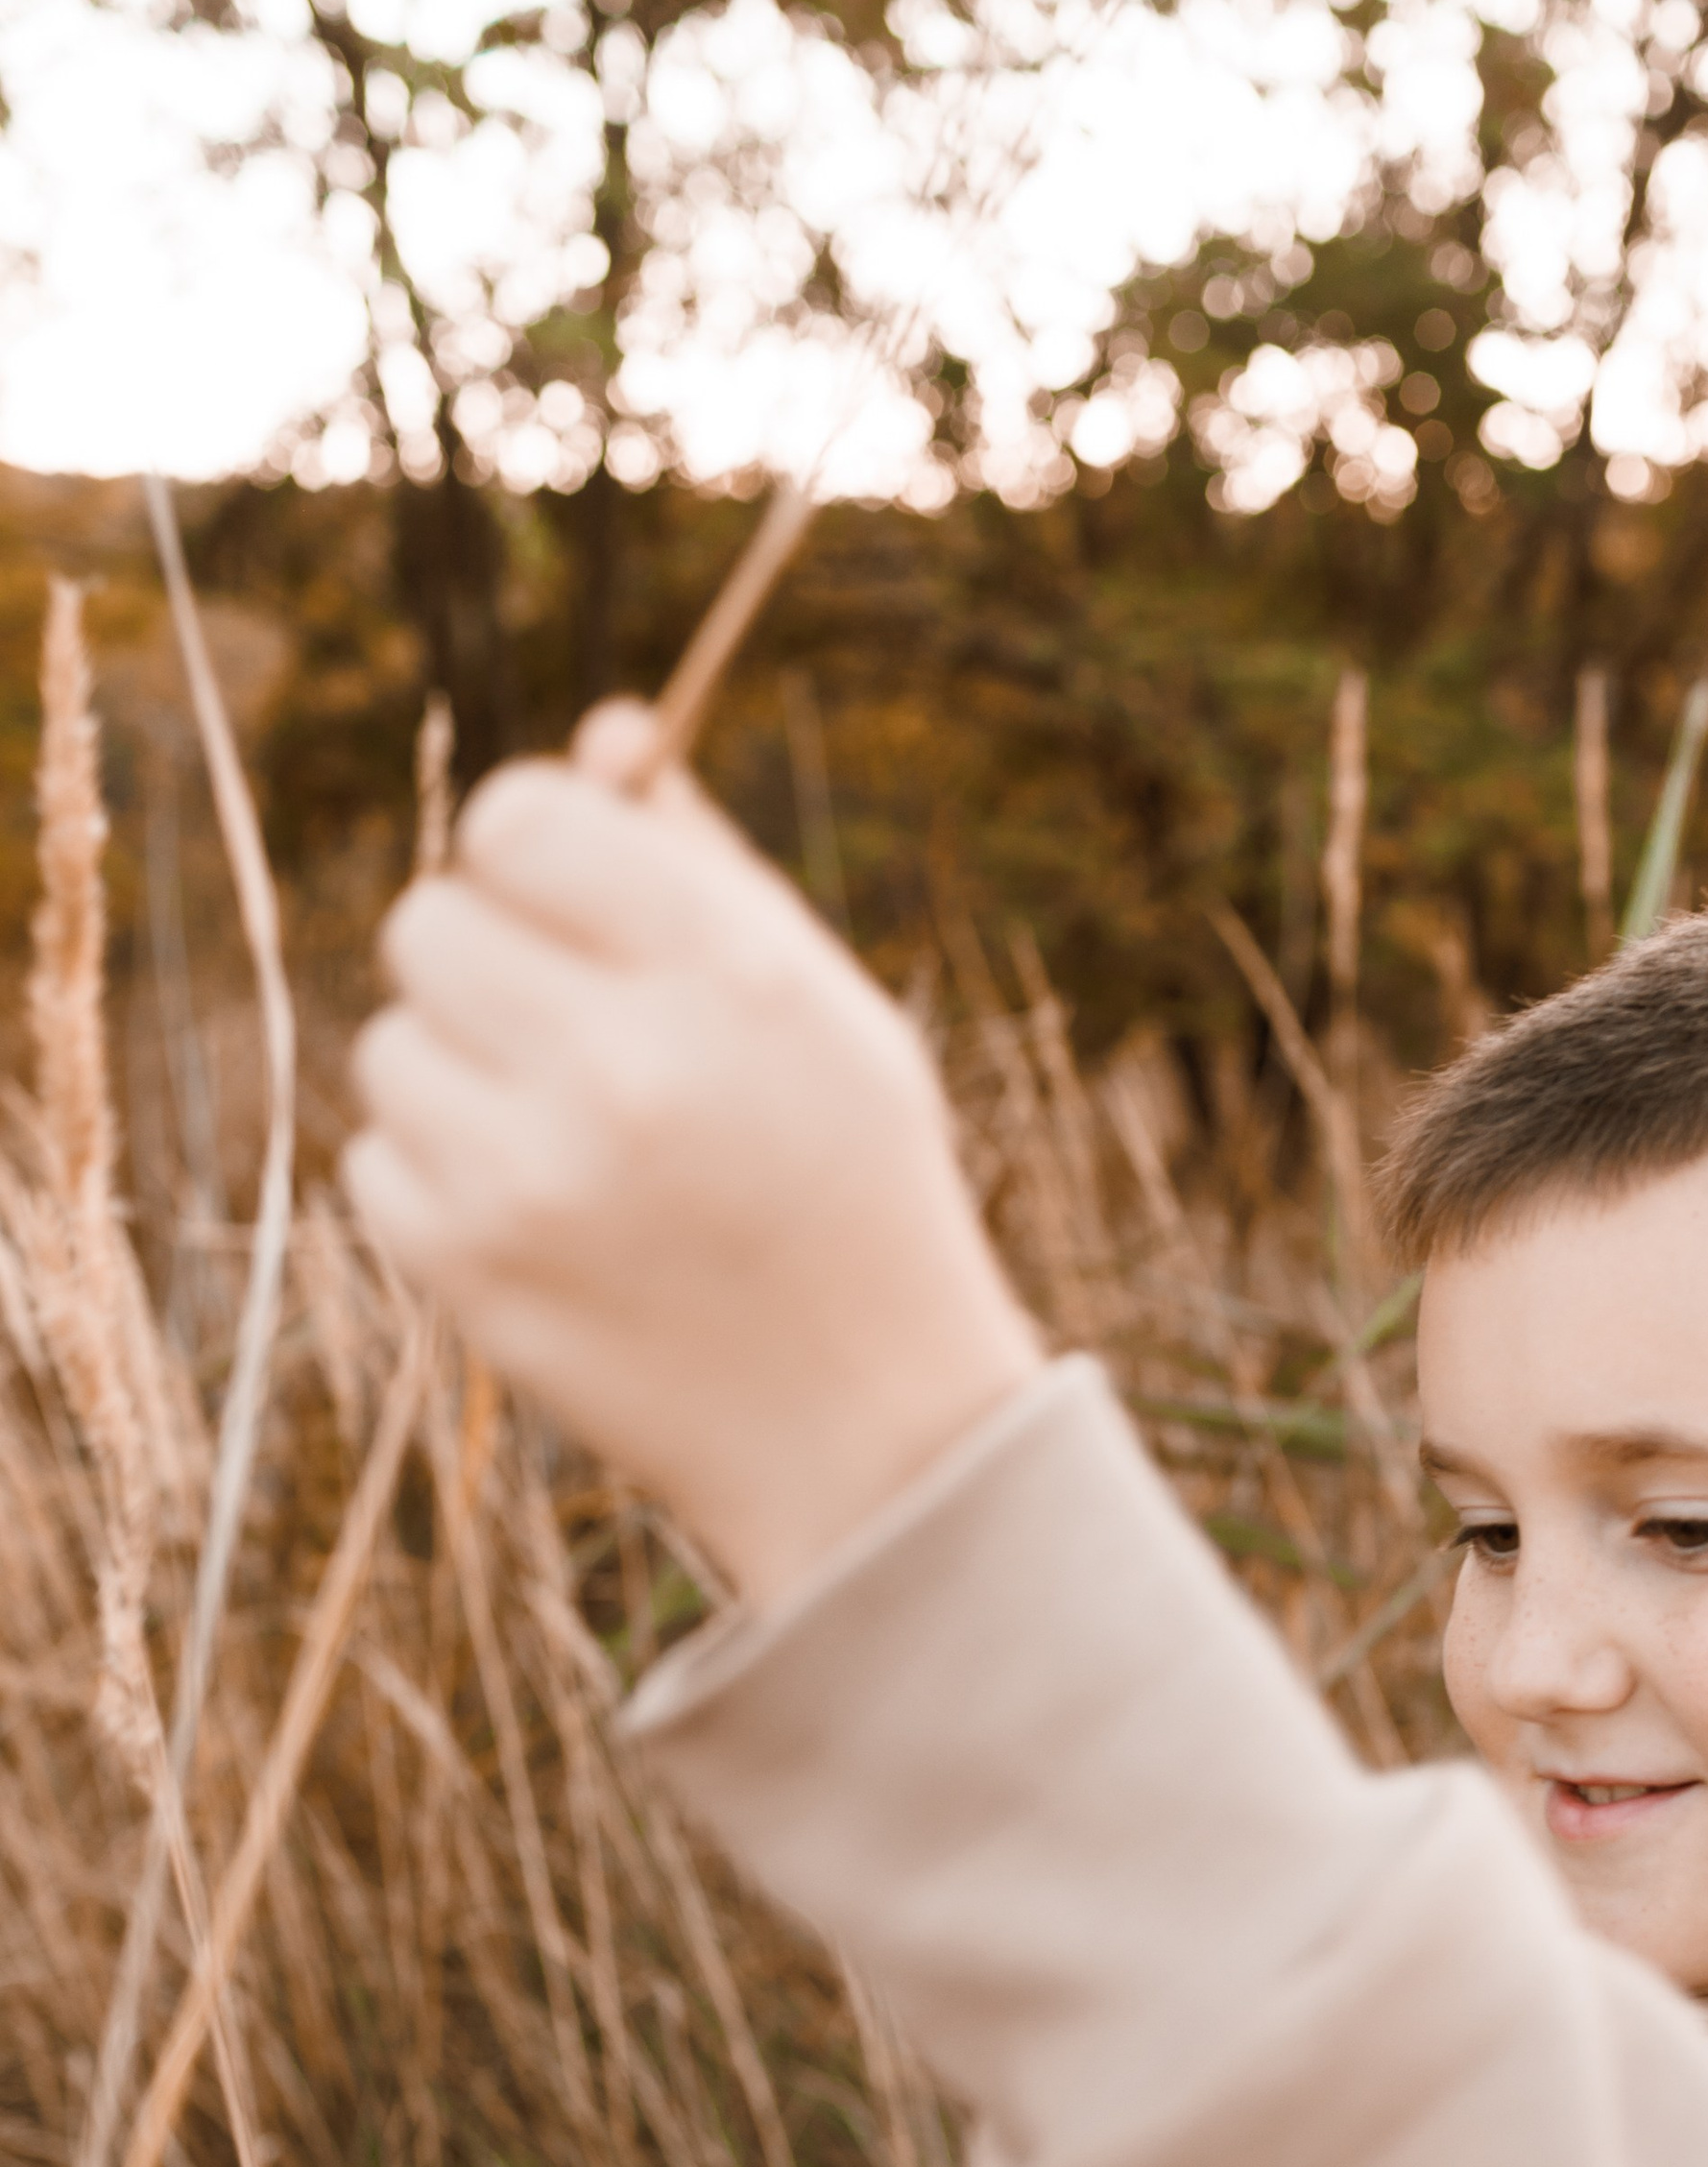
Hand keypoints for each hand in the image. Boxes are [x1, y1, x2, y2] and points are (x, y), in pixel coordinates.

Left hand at [344, 702, 1043, 1606]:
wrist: (873, 1434)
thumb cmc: (855, 1192)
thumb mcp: (829, 1010)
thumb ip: (707, 866)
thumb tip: (602, 733)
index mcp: (724, 971)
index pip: (515, 819)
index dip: (529, 852)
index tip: (565, 904)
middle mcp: (622, 1064)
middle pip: (426, 923)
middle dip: (484, 964)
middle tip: (567, 1033)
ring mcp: (532, 1176)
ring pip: (386, 1046)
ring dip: (456, 1078)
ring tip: (566, 1141)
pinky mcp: (471, 1272)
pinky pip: (375, 1163)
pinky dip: (440, 1182)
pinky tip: (544, 1222)